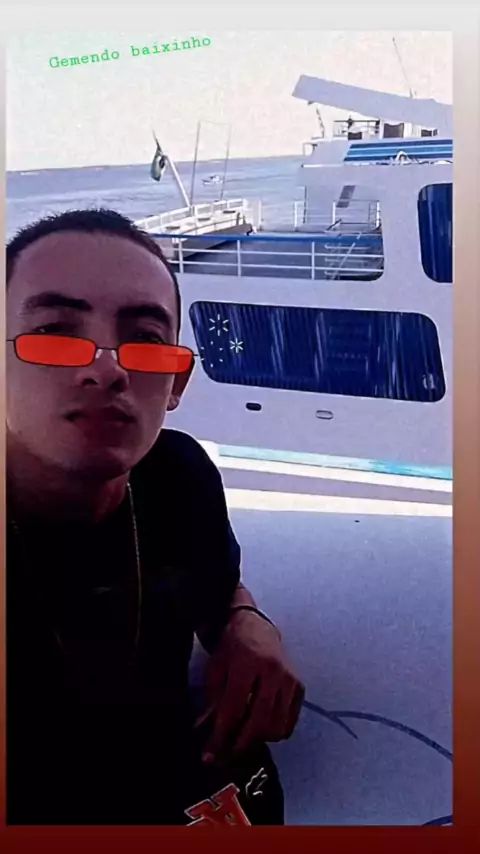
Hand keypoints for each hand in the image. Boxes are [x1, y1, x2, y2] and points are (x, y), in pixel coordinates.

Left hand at [196, 610, 304, 764]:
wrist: (256, 627)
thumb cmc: (232, 648)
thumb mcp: (215, 668)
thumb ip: (212, 700)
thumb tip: (204, 731)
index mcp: (248, 663)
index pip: (234, 708)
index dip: (221, 735)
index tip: (209, 755)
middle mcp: (273, 671)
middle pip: (259, 721)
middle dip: (240, 744)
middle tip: (226, 753)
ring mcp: (290, 680)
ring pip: (277, 726)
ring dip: (258, 739)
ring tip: (242, 738)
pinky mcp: (300, 687)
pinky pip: (289, 722)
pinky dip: (275, 731)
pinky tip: (260, 727)